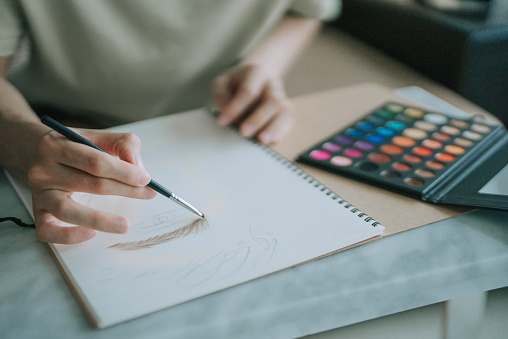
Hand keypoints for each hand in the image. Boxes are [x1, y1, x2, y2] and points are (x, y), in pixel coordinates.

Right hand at [27, 127, 155, 243]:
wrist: (34, 150)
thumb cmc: (74, 147)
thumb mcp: (97, 136)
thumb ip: (124, 144)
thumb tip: (139, 168)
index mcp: (58, 146)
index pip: (95, 161)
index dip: (124, 171)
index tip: (146, 179)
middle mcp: (44, 170)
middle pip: (89, 184)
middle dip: (124, 190)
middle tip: (147, 195)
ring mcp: (39, 193)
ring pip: (67, 210)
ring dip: (99, 220)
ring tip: (124, 225)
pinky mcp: (38, 212)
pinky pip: (47, 231)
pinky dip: (68, 236)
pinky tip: (91, 234)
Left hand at [212, 63, 293, 143]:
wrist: (258, 77)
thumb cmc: (238, 82)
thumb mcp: (223, 81)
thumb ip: (221, 93)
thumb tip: (224, 109)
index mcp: (256, 73)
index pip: (248, 90)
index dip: (235, 107)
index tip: (222, 121)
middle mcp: (272, 85)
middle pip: (271, 101)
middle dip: (258, 118)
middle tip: (244, 132)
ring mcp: (282, 97)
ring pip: (283, 112)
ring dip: (273, 127)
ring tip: (261, 140)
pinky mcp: (286, 110)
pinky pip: (288, 121)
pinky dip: (282, 131)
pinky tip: (272, 140)